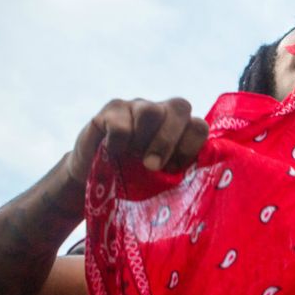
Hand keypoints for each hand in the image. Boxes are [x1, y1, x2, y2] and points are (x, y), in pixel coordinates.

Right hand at [64, 98, 209, 184]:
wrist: (96, 181)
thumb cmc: (135, 181)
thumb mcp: (161, 181)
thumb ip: (181, 176)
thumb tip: (199, 187)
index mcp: (181, 129)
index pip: (198, 126)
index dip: (190, 147)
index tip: (175, 169)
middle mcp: (163, 112)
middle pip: (180, 107)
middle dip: (168, 140)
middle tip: (153, 166)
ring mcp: (137, 107)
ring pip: (150, 111)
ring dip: (143, 140)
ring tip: (132, 159)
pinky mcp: (111, 111)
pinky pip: (120, 123)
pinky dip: (118, 142)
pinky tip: (113, 153)